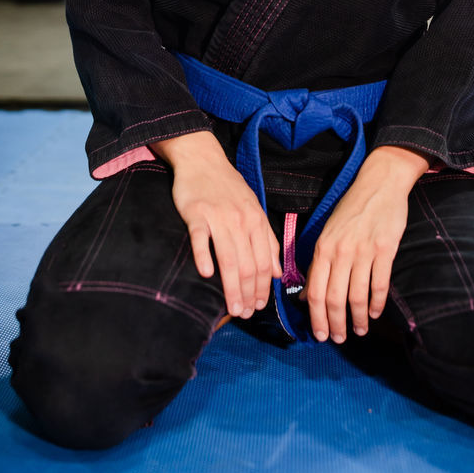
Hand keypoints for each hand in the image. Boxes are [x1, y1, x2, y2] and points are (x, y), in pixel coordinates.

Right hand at [151, 131, 281, 318]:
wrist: (202, 159)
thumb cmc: (228, 187)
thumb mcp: (253, 209)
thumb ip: (267, 241)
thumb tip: (277, 273)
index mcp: (257, 221)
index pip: (264, 263)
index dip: (262, 288)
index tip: (258, 307)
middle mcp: (241, 220)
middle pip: (248, 265)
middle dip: (249, 294)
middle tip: (244, 314)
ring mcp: (219, 217)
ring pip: (229, 258)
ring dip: (231, 287)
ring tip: (231, 308)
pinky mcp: (196, 214)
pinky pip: (201, 239)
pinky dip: (204, 258)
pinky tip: (205, 274)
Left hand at [298, 146, 428, 342]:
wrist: (379, 184)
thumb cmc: (352, 209)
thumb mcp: (328, 232)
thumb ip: (318, 263)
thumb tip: (307, 295)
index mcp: (323, 247)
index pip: (315, 291)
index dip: (317, 318)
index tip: (320, 335)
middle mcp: (340, 251)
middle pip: (335, 299)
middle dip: (336, 324)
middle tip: (338, 339)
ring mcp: (363, 251)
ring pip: (357, 296)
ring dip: (357, 319)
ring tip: (360, 331)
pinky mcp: (385, 250)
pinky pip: (379, 284)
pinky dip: (376, 304)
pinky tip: (375, 313)